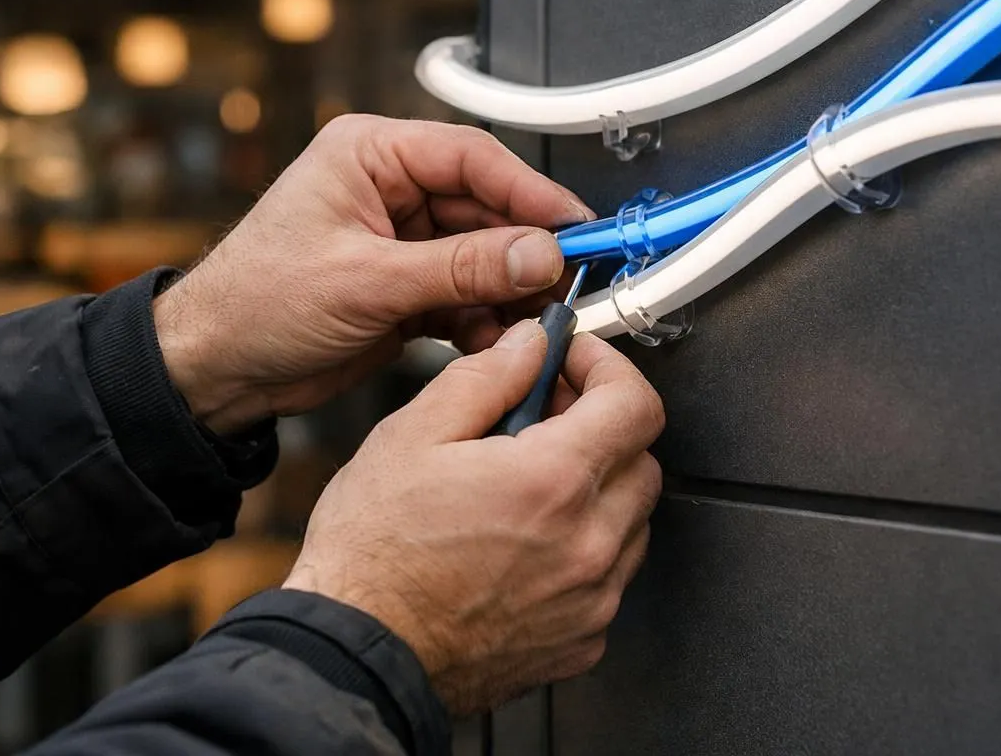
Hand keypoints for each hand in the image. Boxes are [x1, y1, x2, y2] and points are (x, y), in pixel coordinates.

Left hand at [153, 115, 592, 433]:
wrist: (214, 369)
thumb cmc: (252, 304)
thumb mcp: (365, 281)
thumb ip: (459, 267)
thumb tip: (535, 253)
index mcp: (369, 155)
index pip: (471, 158)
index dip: (530, 192)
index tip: (573, 225)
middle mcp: (388, 190)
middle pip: (486, 207)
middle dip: (525, 249)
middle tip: (567, 281)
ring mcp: (399, 241)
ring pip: (483, 256)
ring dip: (510, 291)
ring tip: (535, 319)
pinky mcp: (405, 288)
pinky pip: (466, 294)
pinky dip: (486, 319)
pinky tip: (499, 340)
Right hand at [282, 320, 664, 713]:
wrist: (358, 654)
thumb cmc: (373, 555)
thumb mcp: (412, 436)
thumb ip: (484, 378)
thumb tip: (529, 346)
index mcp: (553, 481)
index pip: (635, 404)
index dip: (608, 368)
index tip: (576, 363)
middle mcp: (587, 544)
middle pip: (642, 461)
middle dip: (602, 428)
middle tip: (543, 420)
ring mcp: (591, 600)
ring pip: (632, 523)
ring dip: (598, 491)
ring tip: (527, 487)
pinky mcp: (581, 642)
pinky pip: (610, 580)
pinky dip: (585, 551)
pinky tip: (527, 543)